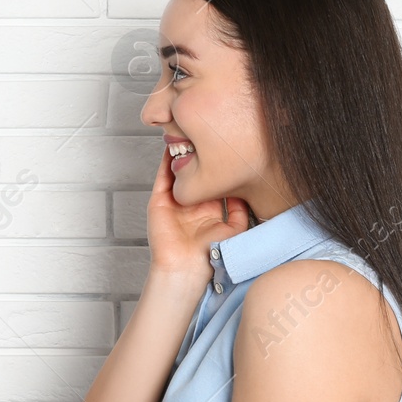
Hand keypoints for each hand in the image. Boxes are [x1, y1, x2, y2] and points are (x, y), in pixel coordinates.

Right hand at [146, 147, 251, 280]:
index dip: (217, 165)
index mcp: (208, 209)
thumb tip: (242, 186)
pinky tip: (173, 146)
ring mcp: (173, 201)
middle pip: (193, 173)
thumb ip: (240, 208)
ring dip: (181, 154)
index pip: (212, 180)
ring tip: (188, 134)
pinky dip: (166, 161)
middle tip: (206, 135)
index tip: (226, 147)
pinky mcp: (159, 202)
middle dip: (198, 156)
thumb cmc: (211, 253)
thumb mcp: (235, 228)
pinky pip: (162, 177)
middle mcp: (190, 203)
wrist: (188, 267)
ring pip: (177, 171)